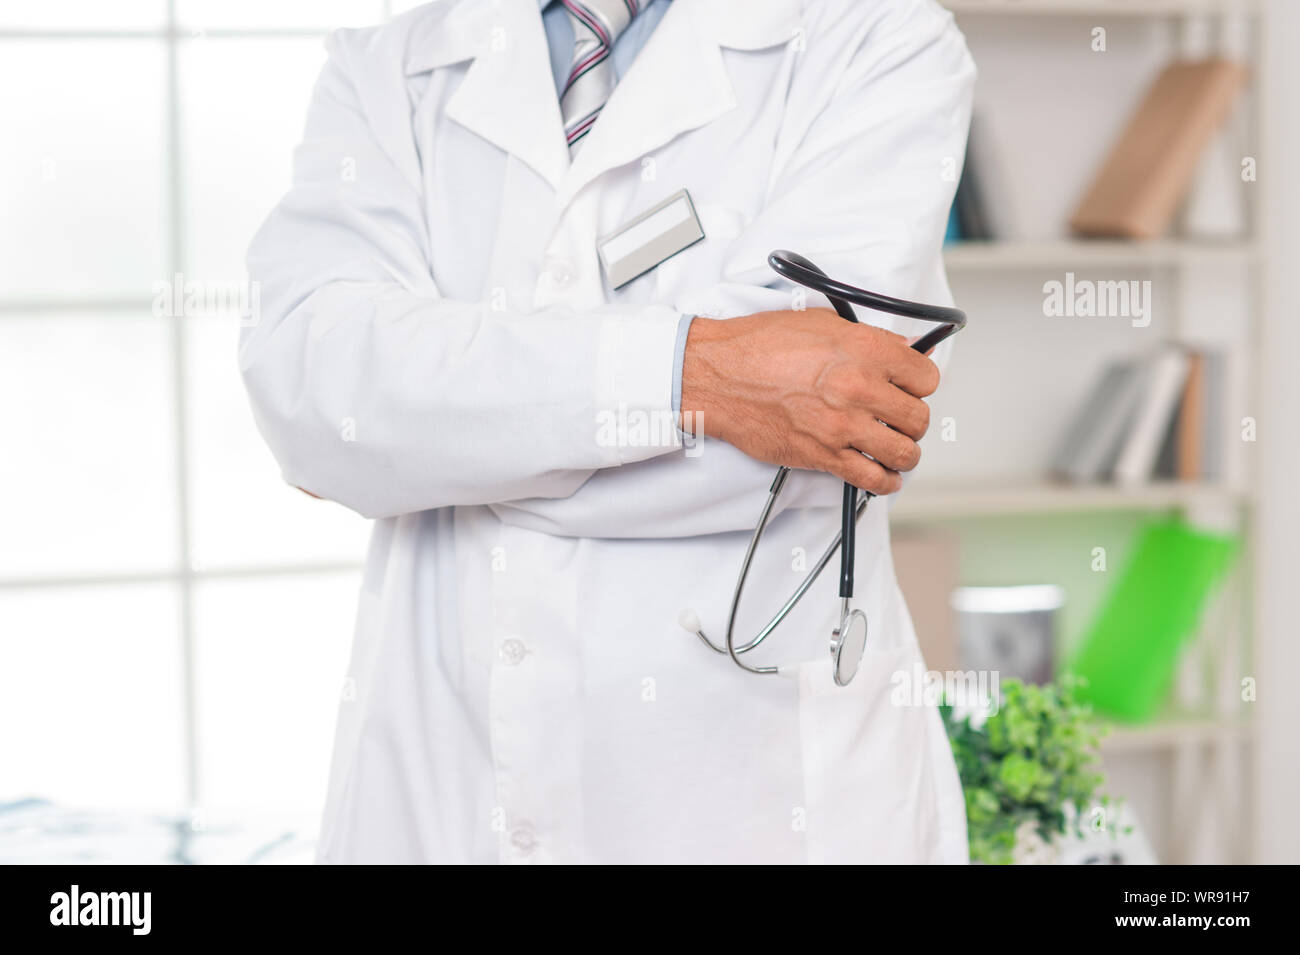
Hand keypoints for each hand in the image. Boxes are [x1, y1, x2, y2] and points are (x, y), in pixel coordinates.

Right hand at [679, 309, 939, 493]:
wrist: (719, 375)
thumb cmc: (759, 346)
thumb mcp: (822, 324)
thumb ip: (869, 339)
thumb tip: (905, 349)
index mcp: (864, 350)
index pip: (926, 377)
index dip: (919, 383)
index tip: (909, 387)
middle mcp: (859, 388)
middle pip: (919, 418)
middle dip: (911, 420)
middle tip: (898, 418)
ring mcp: (842, 425)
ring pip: (904, 453)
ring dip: (903, 453)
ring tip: (894, 448)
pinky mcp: (823, 455)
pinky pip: (872, 479)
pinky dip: (885, 481)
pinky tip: (882, 474)